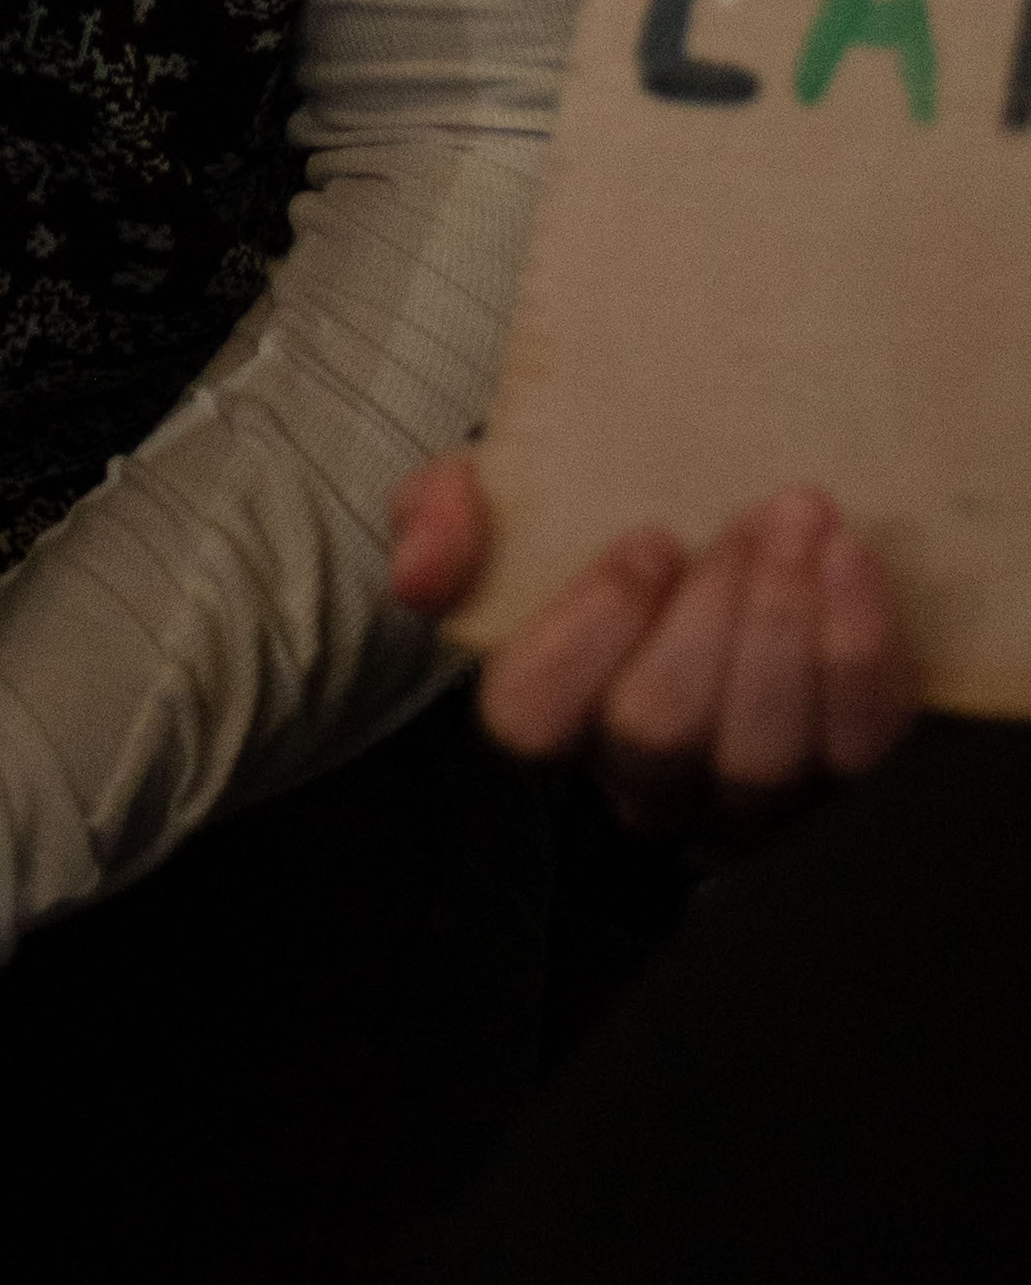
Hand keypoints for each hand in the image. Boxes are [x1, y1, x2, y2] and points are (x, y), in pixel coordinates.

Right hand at [392, 450, 918, 827]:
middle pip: (659, 733)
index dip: (588, 634)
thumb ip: (438, 515)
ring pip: (760, 754)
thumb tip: (423, 571)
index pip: (533, 718)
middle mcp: (645, 774)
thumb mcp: (502, 496)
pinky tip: (853, 563)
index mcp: (552, 712)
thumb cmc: (600, 520)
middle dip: (708, 622)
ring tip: (805, 521)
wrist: (723, 532)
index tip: (649, 537)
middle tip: (752, 518)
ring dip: (790, 630)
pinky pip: (860, 748)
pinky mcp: (845, 776)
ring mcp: (748, 788)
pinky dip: (862, 654)